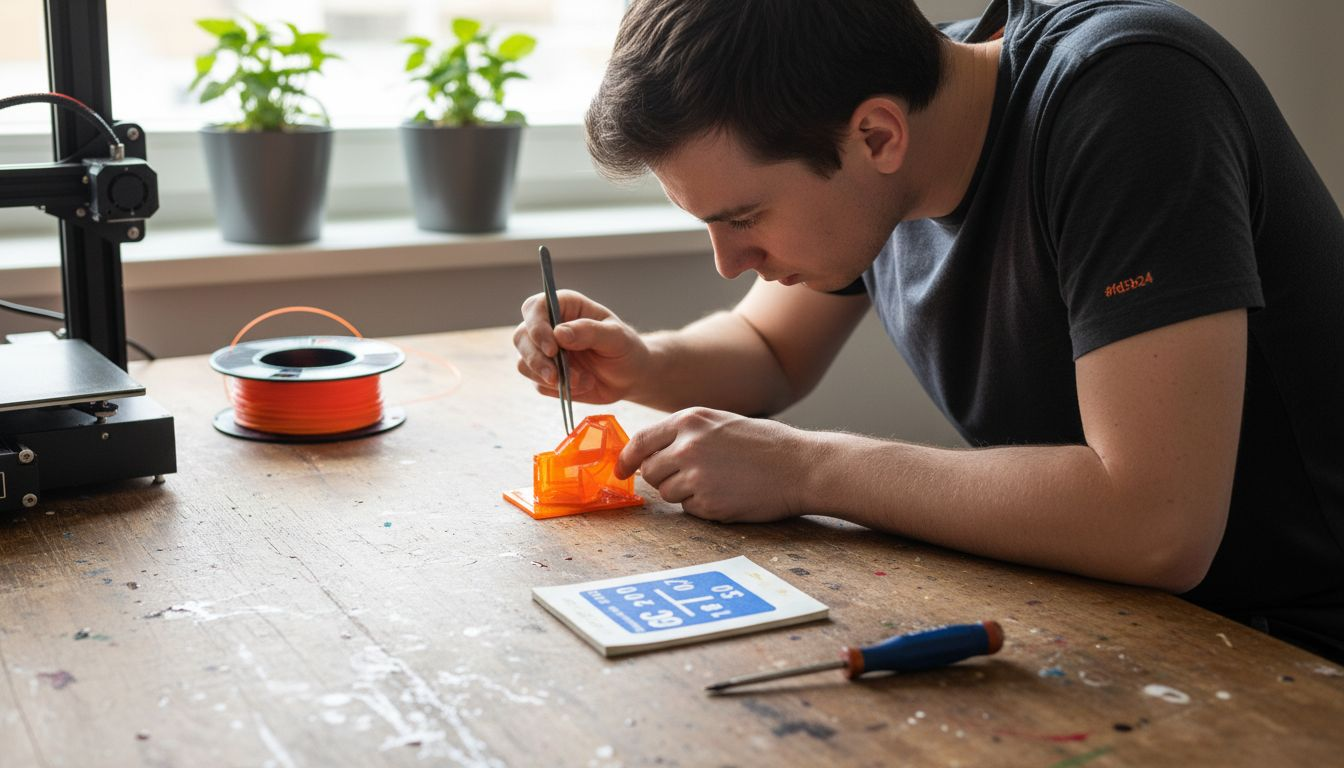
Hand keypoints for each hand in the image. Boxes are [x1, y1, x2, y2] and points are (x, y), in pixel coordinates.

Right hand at [513, 289, 650, 403]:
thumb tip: (559, 333)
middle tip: (557, 376)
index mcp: (564, 306)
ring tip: (583, 380)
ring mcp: (543, 352)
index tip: (553, 349)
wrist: (629, 376)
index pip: (535, 308)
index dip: (537, 327)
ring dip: (551, 378)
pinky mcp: (544, 374)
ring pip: (524, 363)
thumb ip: (589, 332)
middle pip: (521, 337)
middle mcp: (548, 326)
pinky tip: (583, 385)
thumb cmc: (624, 348)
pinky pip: (538, 384)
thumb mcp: (615, 337)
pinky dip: (558, 390)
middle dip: (537, 360)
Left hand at [616, 407, 815, 522]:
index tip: (620, 470)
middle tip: (692, 477)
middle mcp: (686, 446)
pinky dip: (703, 507)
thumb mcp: (720, 423)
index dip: (626, 459)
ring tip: (719, 482)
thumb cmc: (765, 444)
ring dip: (685, 493)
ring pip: (667, 493)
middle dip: (663, 478)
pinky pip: (689, 509)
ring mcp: (695, 476)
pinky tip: (729, 494)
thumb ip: (685, 433)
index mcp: (689, 421)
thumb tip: (651, 452)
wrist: (800, 466)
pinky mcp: (707, 503)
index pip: (640, 441)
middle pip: (650, 471)